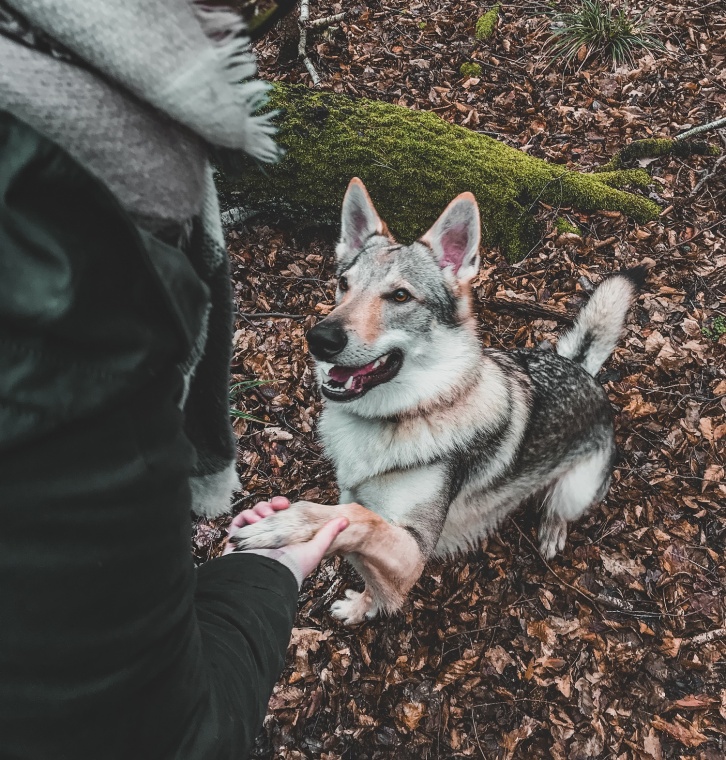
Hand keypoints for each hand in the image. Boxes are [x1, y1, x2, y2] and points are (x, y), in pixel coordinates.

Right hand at [223, 496, 348, 577]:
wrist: (266, 578)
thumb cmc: (291, 569)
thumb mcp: (314, 549)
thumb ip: (329, 534)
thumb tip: (346, 520)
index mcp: (282, 539)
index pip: (280, 517)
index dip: (281, 507)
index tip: (286, 504)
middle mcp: (265, 540)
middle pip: (265, 514)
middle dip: (270, 506)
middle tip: (276, 506)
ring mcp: (250, 541)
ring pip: (252, 516)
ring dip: (258, 510)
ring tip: (264, 515)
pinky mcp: (236, 543)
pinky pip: (237, 523)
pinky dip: (244, 517)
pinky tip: (253, 519)